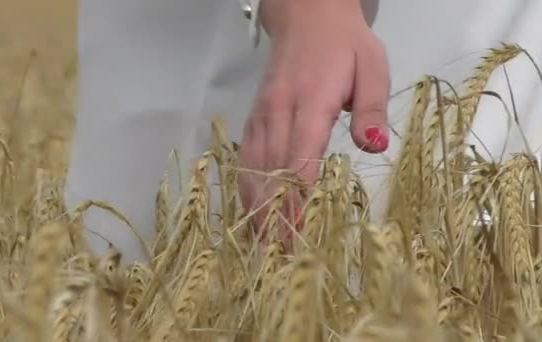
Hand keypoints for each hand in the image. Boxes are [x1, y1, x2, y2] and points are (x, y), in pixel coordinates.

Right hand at [237, 0, 389, 244]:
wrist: (307, 18)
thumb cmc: (345, 46)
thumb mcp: (371, 66)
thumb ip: (370, 107)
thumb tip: (372, 145)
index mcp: (310, 101)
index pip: (300, 155)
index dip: (298, 195)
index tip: (300, 229)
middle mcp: (279, 111)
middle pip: (273, 169)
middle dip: (276, 213)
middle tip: (281, 253)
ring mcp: (262, 115)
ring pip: (254, 167)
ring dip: (258, 206)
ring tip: (262, 243)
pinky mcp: (255, 118)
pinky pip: (246, 156)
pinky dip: (246, 185)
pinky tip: (250, 209)